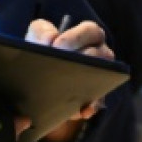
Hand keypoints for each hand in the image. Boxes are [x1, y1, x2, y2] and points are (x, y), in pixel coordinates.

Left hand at [24, 17, 112, 141]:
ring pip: (103, 78)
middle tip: (60, 66)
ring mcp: (101, 74)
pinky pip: (98, 101)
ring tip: (68, 88)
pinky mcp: (96, 95)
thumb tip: (50, 39)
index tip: (57, 46)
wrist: (38, 73)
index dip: (76, 37)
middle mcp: (100, 53)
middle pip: (99, 55)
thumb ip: (41, 31)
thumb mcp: (38, 35)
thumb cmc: (43, 48)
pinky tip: (80, 111)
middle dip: (80, 60)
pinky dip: (90, 106)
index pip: (91, 30)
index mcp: (88, 34)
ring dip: (87, 83)